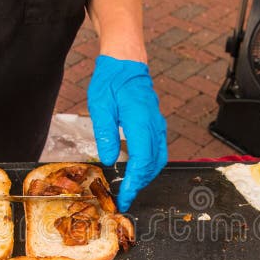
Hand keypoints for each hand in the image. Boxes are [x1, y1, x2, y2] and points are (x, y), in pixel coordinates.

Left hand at [88, 55, 166, 211]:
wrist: (126, 62)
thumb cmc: (111, 81)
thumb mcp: (100, 107)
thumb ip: (106, 134)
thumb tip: (110, 160)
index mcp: (140, 121)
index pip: (141, 161)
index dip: (134, 182)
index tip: (125, 197)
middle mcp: (154, 125)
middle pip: (153, 164)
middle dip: (141, 184)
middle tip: (126, 197)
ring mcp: (158, 124)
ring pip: (159, 159)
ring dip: (147, 176)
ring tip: (131, 187)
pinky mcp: (157, 124)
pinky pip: (159, 150)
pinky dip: (150, 165)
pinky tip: (138, 170)